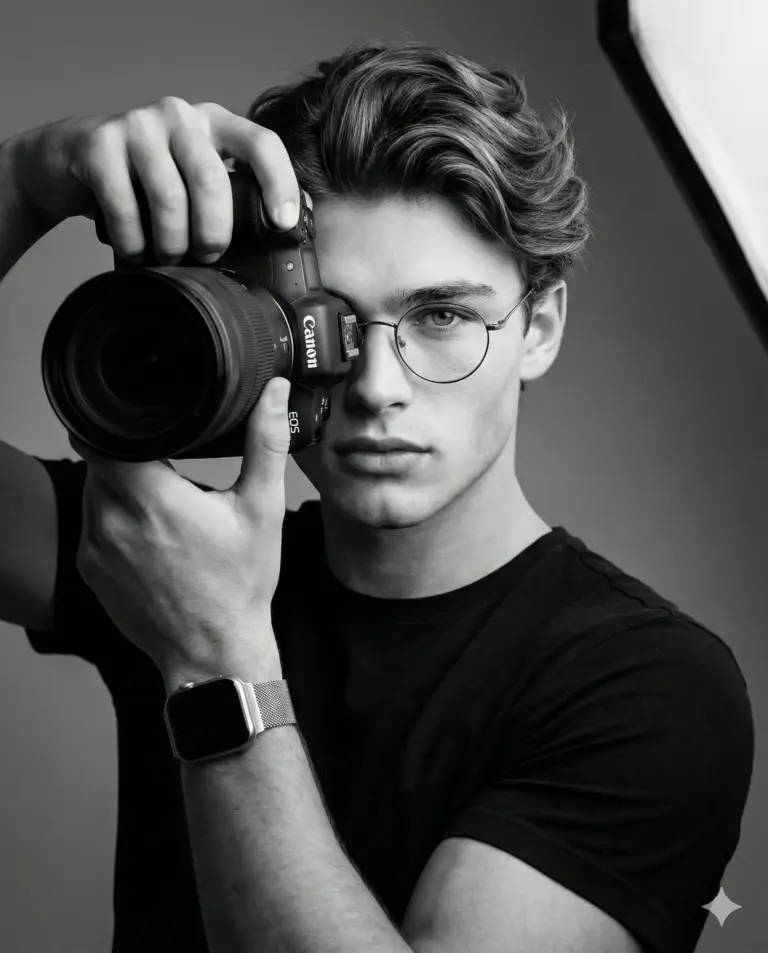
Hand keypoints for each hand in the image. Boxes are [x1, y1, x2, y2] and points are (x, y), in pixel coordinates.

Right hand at [7, 96, 299, 261]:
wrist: (71, 162)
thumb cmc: (145, 182)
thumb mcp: (192, 179)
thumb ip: (231, 194)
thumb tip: (284, 233)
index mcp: (213, 122)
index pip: (261, 143)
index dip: (279, 183)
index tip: (283, 223)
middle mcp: (179, 115)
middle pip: (211, 180)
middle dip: (213, 232)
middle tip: (208, 257)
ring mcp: (137, 125)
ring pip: (170, 198)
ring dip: (171, 244)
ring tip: (169, 258)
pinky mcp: (99, 144)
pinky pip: (126, 208)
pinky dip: (133, 243)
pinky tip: (135, 252)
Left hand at [71, 376, 290, 685]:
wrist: (215, 652)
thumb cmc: (239, 585)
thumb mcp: (261, 509)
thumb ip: (265, 444)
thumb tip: (274, 393)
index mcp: (152, 499)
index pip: (104, 436)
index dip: (123, 422)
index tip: (149, 423)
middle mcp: (111, 521)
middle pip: (98, 460)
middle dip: (128, 452)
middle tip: (167, 461)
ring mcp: (95, 548)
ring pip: (92, 490)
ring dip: (118, 484)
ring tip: (161, 494)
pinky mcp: (90, 570)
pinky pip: (91, 523)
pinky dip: (113, 517)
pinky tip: (150, 530)